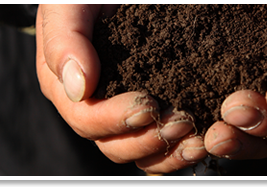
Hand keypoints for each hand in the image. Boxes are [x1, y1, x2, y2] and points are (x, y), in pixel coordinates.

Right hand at [35, 5, 207, 173]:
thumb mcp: (67, 7)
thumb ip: (65, 41)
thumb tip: (77, 89)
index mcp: (68, 89)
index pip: (86, 119)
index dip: (115, 119)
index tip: (148, 105)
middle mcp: (94, 109)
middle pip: (115, 146)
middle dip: (148, 138)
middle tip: (181, 122)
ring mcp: (125, 114)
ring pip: (141, 153)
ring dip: (170, 152)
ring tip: (196, 139)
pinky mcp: (154, 112)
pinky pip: (163, 146)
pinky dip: (181, 150)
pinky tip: (201, 141)